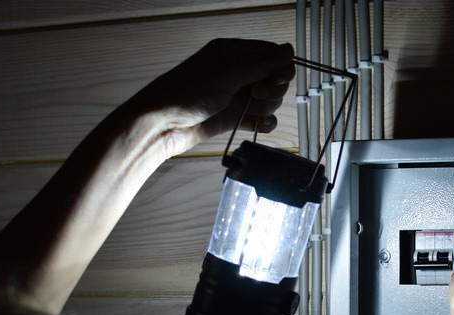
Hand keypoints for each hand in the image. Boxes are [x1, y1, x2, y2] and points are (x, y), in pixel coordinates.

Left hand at [122, 39, 294, 157]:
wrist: (163, 125)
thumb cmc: (189, 91)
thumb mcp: (227, 72)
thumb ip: (262, 63)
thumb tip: (290, 50)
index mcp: (235, 53)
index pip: (272, 55)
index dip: (280, 68)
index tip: (275, 79)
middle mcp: (238, 72)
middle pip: (274, 79)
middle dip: (273, 89)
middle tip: (256, 96)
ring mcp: (237, 96)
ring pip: (270, 101)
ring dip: (267, 107)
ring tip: (251, 111)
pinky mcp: (235, 118)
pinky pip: (261, 119)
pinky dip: (264, 123)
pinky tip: (259, 125)